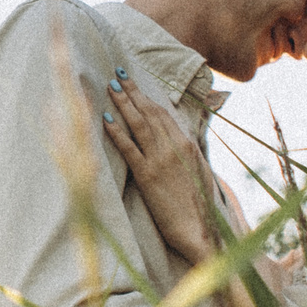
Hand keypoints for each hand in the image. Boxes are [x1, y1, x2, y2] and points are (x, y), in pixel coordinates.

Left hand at [101, 72, 217, 262]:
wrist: (200, 232)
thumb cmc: (199, 208)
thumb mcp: (199, 173)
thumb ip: (188, 155)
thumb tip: (179, 141)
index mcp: (187, 145)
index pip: (163, 114)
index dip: (147, 97)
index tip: (134, 84)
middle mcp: (174, 147)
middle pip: (149, 113)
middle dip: (132, 92)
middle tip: (117, 74)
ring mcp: (160, 160)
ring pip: (138, 124)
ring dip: (123, 103)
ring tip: (110, 87)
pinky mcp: (147, 176)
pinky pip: (128, 148)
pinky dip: (116, 131)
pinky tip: (106, 118)